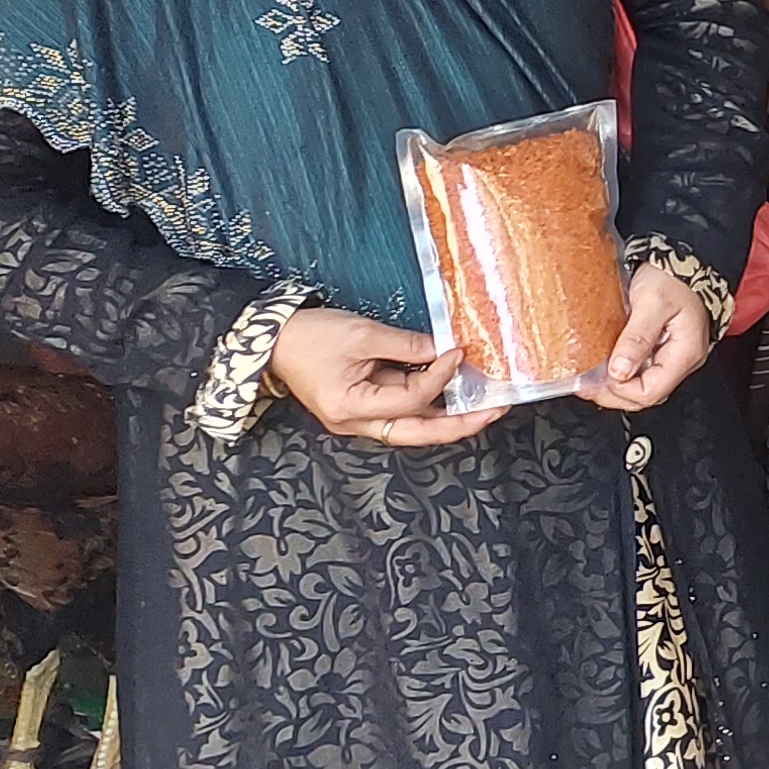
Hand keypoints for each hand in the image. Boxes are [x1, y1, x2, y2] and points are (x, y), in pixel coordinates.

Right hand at [270, 306, 504, 445]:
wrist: (271, 339)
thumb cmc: (309, 336)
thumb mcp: (362, 334)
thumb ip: (407, 344)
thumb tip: (445, 349)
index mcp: (350, 408)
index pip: (411, 399)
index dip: (441, 376)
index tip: (459, 352)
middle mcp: (355, 423)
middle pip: (419, 434)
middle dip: (462, 423)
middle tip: (497, 408)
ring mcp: (359, 419)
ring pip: (414, 426)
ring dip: (450, 415)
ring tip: (485, 403)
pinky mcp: (363, 407)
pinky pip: (403, 411)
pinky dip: (428, 402)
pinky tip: (453, 391)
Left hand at [583, 262, 715, 411]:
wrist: (683, 259)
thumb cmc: (673, 278)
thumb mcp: (651, 303)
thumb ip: (637, 338)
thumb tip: (619, 371)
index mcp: (685, 353)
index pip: (651, 391)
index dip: (620, 391)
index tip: (596, 380)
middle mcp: (681, 360)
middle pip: (647, 395)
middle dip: (614, 394)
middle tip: (586, 385)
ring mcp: (672, 356)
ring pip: (643, 387)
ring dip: (616, 387)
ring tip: (591, 378)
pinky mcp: (662, 349)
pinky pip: (641, 372)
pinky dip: (621, 375)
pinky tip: (605, 367)